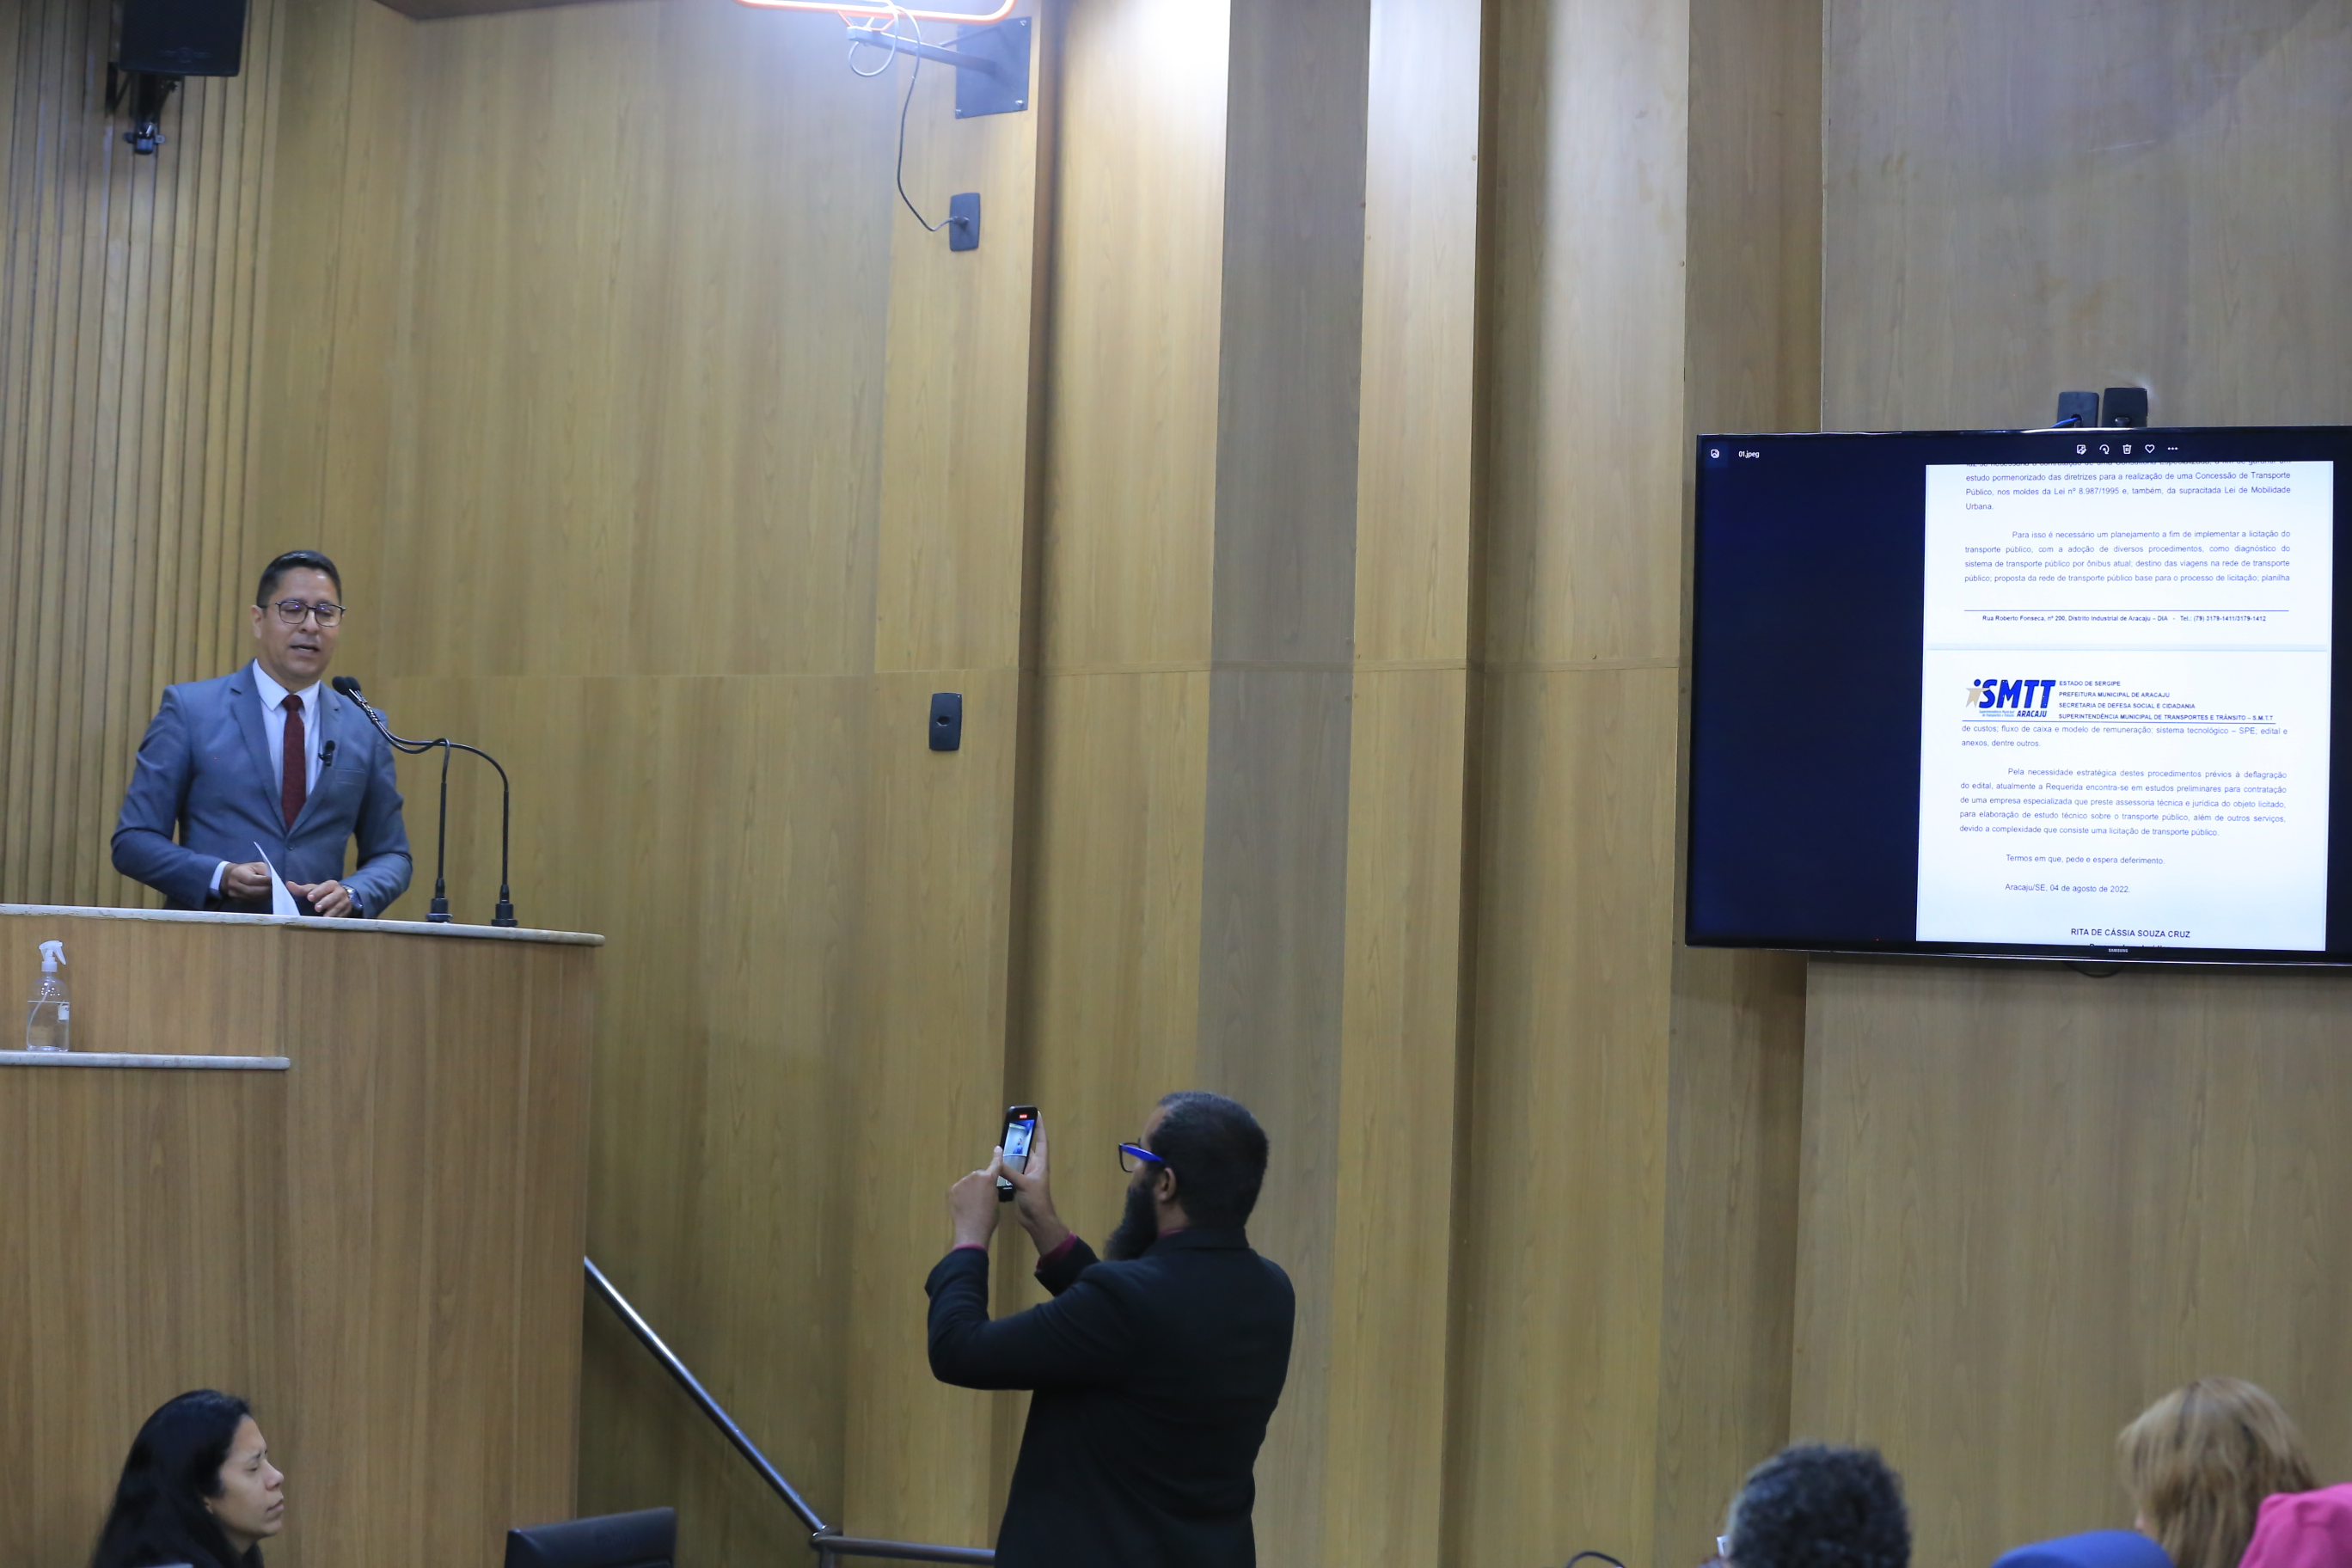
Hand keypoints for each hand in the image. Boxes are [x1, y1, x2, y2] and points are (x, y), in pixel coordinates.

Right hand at [220, 862, 273, 901]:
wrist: (228, 877)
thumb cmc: (246, 870)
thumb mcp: (256, 865)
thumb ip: (265, 871)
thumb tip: (275, 880)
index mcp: (238, 874)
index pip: (253, 880)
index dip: (266, 882)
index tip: (277, 881)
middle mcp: (234, 886)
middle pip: (254, 891)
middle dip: (267, 890)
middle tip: (278, 888)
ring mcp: (235, 895)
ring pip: (254, 898)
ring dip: (265, 896)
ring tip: (274, 892)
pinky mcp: (237, 901)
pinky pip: (252, 901)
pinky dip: (261, 899)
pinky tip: (266, 895)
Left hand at [288, 879, 356, 917]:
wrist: (343, 897)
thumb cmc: (324, 893)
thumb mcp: (314, 890)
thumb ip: (302, 889)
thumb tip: (288, 884)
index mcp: (331, 885)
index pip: (325, 887)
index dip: (317, 892)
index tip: (309, 897)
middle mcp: (340, 892)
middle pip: (333, 897)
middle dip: (325, 902)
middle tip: (316, 908)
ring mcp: (345, 902)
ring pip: (339, 907)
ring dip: (331, 912)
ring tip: (324, 917)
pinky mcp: (347, 911)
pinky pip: (342, 915)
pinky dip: (336, 919)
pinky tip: (330, 922)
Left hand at [948, 1155, 1005, 1249]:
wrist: (972, 1230)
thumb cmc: (989, 1218)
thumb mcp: (996, 1201)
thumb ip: (992, 1188)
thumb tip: (987, 1186)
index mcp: (989, 1179)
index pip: (995, 1164)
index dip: (997, 1157)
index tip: (997, 1148)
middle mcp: (975, 1176)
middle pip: (979, 1175)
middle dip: (981, 1182)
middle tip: (982, 1197)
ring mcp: (962, 1182)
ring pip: (969, 1182)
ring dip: (971, 1188)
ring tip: (972, 1204)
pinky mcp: (953, 1189)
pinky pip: (960, 1188)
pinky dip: (962, 1194)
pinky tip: (964, 1205)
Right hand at [1003, 1123, 1068, 1257]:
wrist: (1037, 1220)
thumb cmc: (1036, 1200)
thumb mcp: (1024, 1184)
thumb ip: (1010, 1172)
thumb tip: (998, 1159)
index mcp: (1040, 1164)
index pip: (1042, 1141)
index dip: (1040, 1128)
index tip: (1037, 1114)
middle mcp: (1034, 1167)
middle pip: (1028, 1148)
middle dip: (1021, 1138)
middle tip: (1012, 1126)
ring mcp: (1026, 1176)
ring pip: (1018, 1160)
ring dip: (1011, 1153)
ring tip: (1000, 1142)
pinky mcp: (1019, 1185)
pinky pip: (1011, 1171)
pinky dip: (1005, 1167)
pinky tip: (996, 1163)